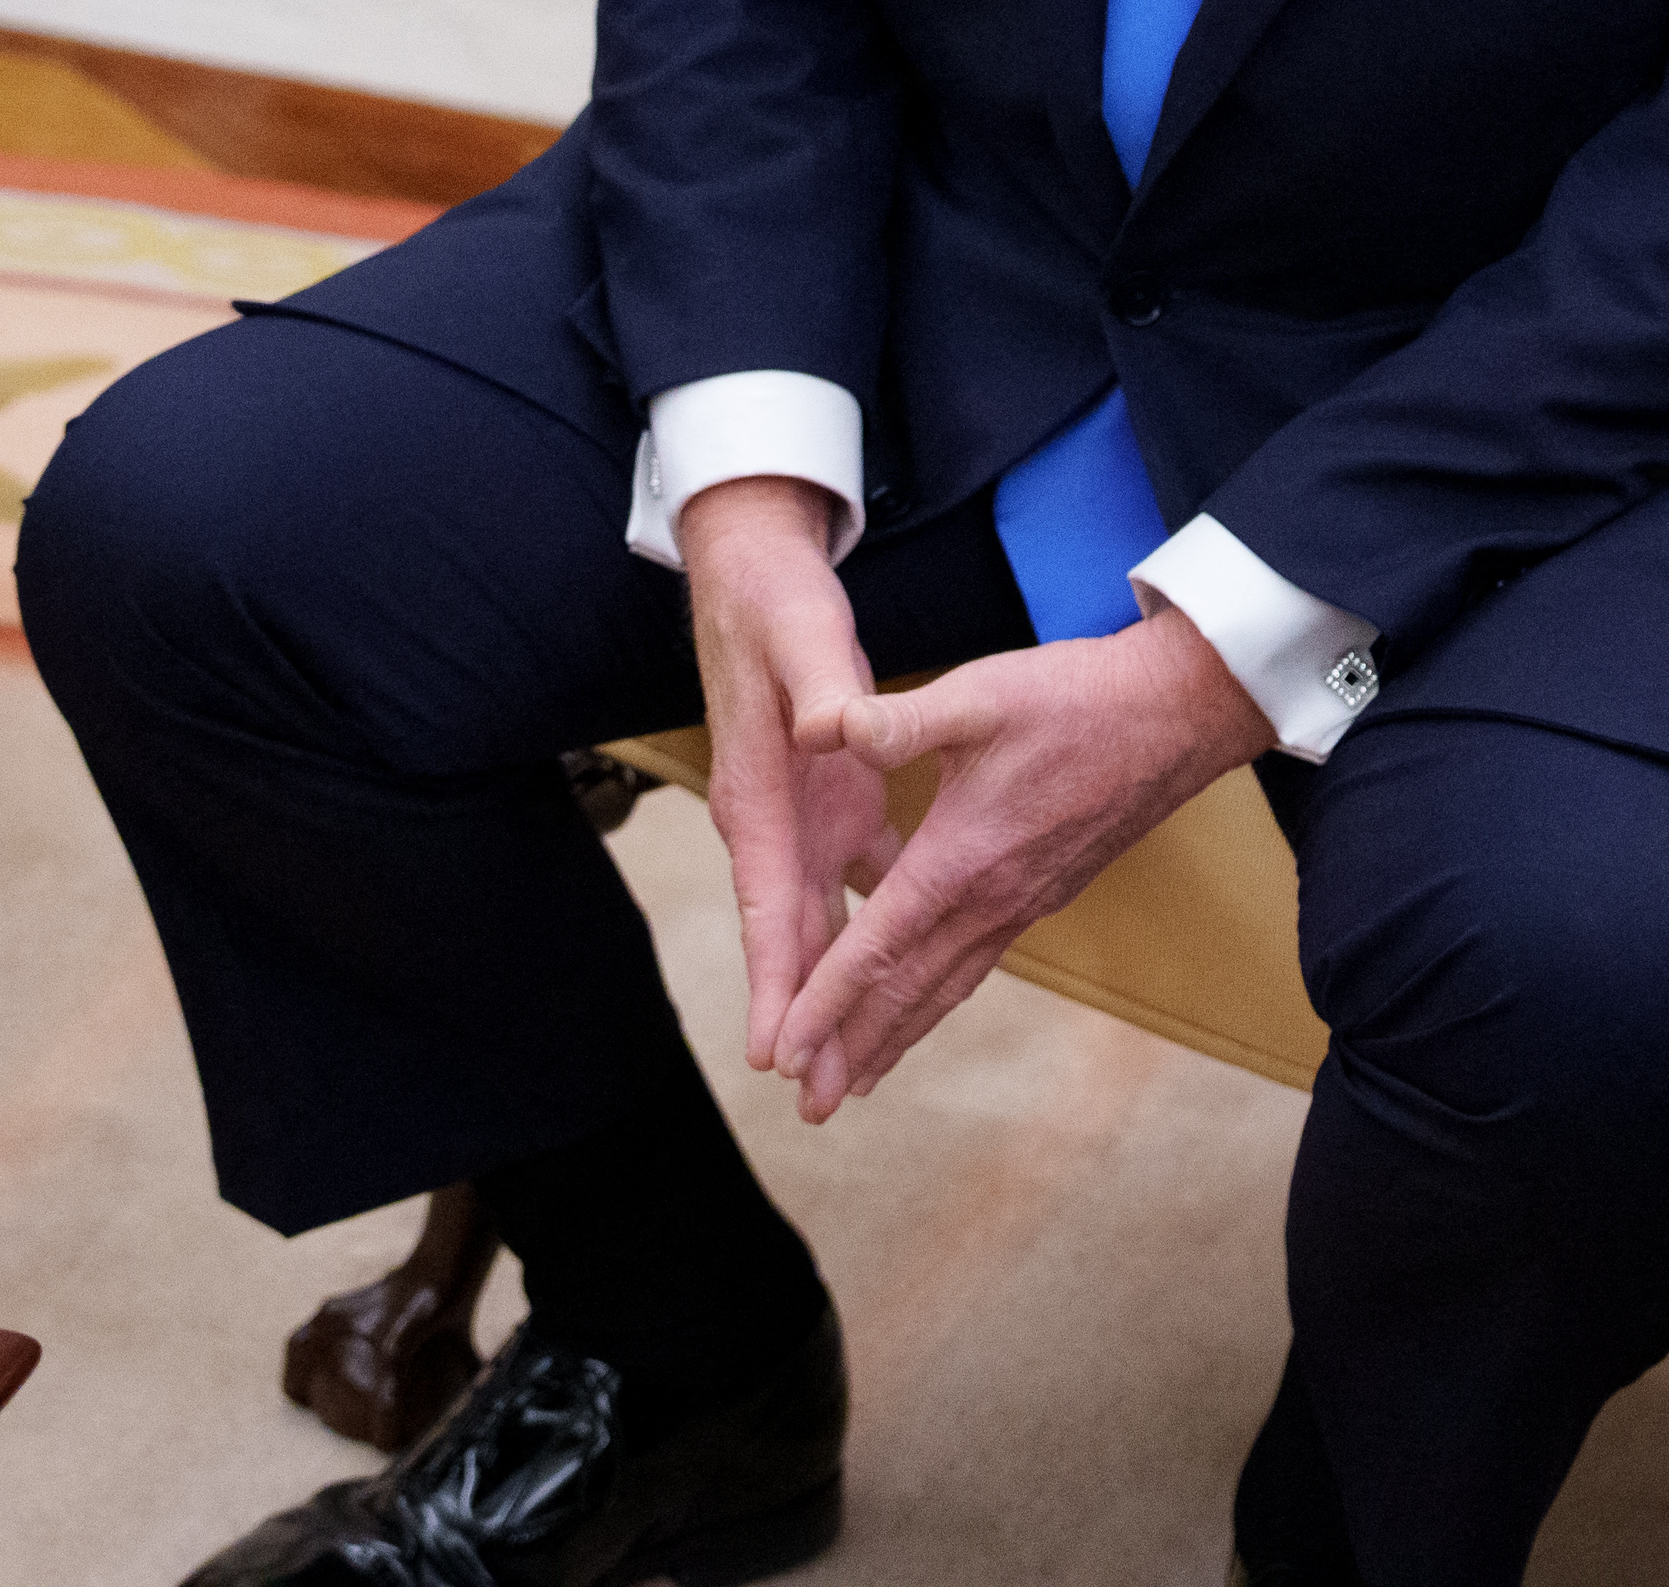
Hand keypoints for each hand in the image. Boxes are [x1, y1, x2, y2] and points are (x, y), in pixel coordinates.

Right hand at [678, 475, 898, 1077]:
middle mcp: (771, 818)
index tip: (777, 1050)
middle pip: (791, 934)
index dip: (775, 979)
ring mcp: (800, 814)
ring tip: (858, 1065)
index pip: (767, 903)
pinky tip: (914, 968)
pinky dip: (879, 927)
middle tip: (820, 1096)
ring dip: (841, 988)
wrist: (754, 572)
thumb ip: (821, 684)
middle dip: (806, 1015)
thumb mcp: (803, 634)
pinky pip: (858, 880)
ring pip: (822, 919)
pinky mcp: (830, 799)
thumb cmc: (774, 604)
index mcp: (759, 791)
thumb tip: (827, 729)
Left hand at [762, 604, 1267, 1119]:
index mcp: (962, 857)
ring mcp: (1023, 903)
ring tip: (856, 1083)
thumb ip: (897, 720)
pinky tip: (925, 1005)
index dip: (825, 1005)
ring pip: (947, 987)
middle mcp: (992, 898)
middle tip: (808, 1108)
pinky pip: (977, 964)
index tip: (783, 1055)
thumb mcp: (978, 696)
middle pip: (910, 992)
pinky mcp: (1044, 893)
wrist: (1179, 716)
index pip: (878, 949)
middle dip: (853, 1050)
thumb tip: (822, 726)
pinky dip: (938, 999)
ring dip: (897, 1037)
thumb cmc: (1077, 699)